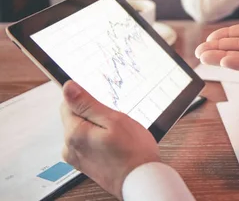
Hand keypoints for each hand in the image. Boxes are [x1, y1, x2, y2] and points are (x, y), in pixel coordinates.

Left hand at [60, 81, 159, 198]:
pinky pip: (88, 143)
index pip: (68, 104)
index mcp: (74, 133)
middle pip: (75, 118)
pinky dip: (99, 140)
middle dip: (94, 115)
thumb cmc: (132, 151)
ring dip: (97, 127)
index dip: (87, 100)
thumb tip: (68, 87)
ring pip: (83, 130)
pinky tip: (114, 144)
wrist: (141, 180)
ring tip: (117, 135)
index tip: (104, 107)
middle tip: (115, 122)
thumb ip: (87, 103)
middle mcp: (69, 147)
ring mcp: (76, 158)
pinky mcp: (84, 164)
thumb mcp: (113, 119)